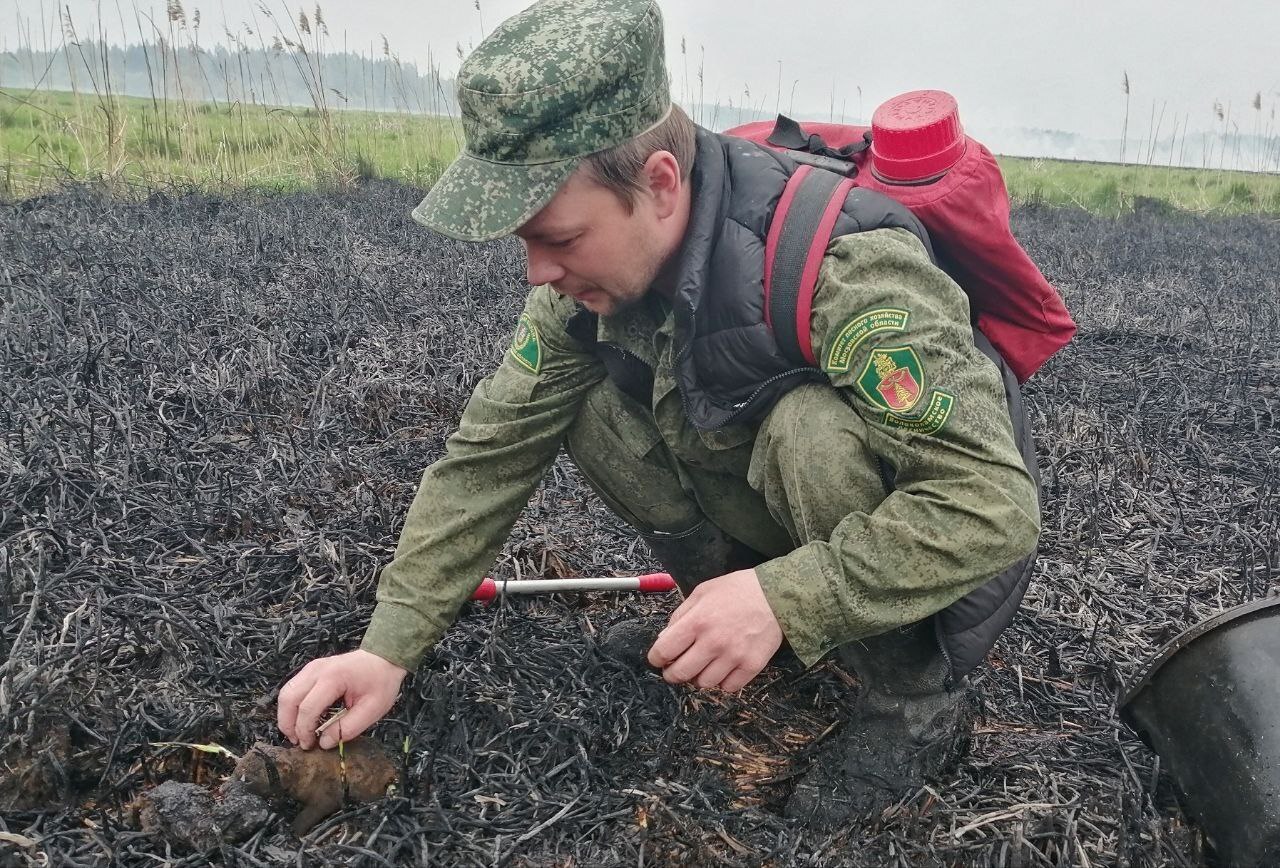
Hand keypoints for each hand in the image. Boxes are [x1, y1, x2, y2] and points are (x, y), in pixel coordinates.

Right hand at [277, 649, 407, 748]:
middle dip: (288, 724)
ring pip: (286, 692)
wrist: (384, 658)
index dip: (304, 731)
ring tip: (297, 733)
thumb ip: (347, 728)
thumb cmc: (381, 682)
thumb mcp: (372, 710)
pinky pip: (292, 688)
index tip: (310, 746)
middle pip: (288, 698)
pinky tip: (302, 718)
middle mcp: (317, 670)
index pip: (307, 708)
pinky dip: (292, 706)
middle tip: (298, 742)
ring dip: (287, 715)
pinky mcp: (311, 669)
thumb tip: (323, 743)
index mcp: (333, 678)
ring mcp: (312, 667)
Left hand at [647, 568, 782, 692]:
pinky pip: (728, 687)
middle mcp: (713, 642)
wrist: (775, 595)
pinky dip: (722, 681)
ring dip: (699, 677)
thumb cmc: (737, 590)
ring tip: (703, 665)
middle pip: (680, 674)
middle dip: (672, 674)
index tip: (659, 659)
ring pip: (704, 684)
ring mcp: (733, 656)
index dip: (656, 658)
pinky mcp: (752, 666)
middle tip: (675, 669)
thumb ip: (681, 615)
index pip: (663, 651)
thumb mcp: (702, 592)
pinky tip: (724, 668)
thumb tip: (664, 638)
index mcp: (697, 621)